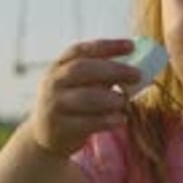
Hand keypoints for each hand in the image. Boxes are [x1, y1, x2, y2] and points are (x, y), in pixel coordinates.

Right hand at [28, 39, 141, 156]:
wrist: (44, 136)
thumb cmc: (73, 104)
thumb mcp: (80, 85)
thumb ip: (103, 75)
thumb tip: (139, 67)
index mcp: (59, 66)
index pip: (81, 50)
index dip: (106, 46)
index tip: (131, 45)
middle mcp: (53, 82)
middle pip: (81, 69)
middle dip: (113, 70)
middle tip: (137, 75)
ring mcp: (54, 105)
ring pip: (84, 97)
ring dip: (110, 98)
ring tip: (124, 101)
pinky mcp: (60, 129)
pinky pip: (87, 123)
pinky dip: (107, 120)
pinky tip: (121, 119)